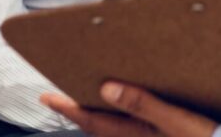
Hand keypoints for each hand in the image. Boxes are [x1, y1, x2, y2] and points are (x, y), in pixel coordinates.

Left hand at [41, 81, 217, 136]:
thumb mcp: (174, 118)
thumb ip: (141, 102)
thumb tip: (107, 88)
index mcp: (134, 134)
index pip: (91, 119)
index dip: (67, 108)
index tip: (46, 98)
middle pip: (97, 126)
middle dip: (78, 111)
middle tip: (60, 97)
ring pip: (111, 130)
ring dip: (96, 115)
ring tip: (87, 100)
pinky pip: (127, 130)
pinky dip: (116, 120)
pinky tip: (124, 111)